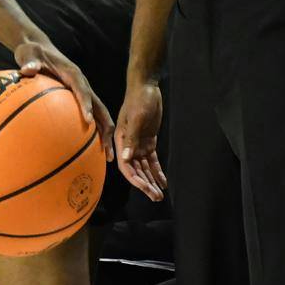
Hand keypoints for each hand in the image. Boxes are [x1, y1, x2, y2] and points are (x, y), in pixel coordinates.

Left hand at [12, 40, 114, 156]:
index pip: (82, 90)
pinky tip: (88, 152)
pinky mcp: (77, 99)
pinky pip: (89, 116)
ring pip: (99, 115)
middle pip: (100, 108)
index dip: (86, 105)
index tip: (89, 121)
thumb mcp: (28, 54)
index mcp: (73, 74)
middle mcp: (82, 84)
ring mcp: (81, 92)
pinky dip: (93, 133)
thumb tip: (28, 70)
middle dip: (106, 128)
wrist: (37, 49)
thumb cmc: (32, 52)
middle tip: (107, 150)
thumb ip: (29, 62)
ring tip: (106, 158)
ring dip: (105, 135)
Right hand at [113, 80, 166, 200]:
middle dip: (145, 184)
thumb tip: (126, 159)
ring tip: (161, 194)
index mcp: (120, 141)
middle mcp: (127, 146)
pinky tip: (163, 181)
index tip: (146, 188)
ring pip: (144, 168)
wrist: (146, 87)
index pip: (126, 166)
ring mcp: (138, 144)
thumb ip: (131, 139)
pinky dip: (157, 171)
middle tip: (156, 197)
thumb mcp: (136, 119)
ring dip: (152, 181)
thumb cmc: (139, 100)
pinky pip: (152, 160)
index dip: (135, 179)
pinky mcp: (148, 141)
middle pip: (136, 170)